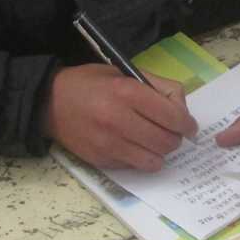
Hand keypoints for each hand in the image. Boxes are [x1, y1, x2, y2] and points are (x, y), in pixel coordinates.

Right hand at [43, 65, 196, 171]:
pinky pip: (135, 167)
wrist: (49, 103)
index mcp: (127, 92)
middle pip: (167, 141)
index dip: (187, 124)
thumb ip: (157, 87)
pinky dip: (141, 159)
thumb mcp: (124, 72)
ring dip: (160, 152)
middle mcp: (119, 120)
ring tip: (153, 142)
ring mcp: (109, 144)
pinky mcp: (102, 161)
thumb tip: (181, 110)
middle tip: (170, 133)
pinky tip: (133, 146)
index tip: (189, 126)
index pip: (172, 116)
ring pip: (155, 160)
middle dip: (175, 138)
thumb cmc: (91, 83)